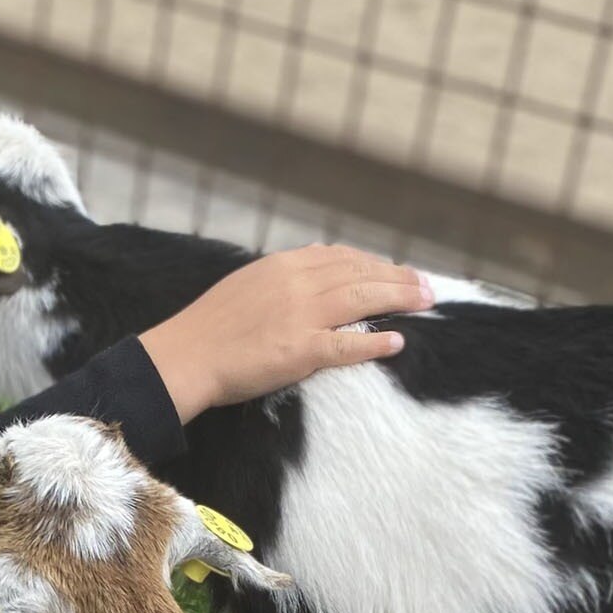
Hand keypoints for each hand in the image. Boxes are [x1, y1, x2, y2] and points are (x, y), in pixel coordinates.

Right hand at [136, 244, 434, 420]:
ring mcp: (301, 316)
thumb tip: (315, 263)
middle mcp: (297, 284)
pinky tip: (397, 342)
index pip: (341, 257)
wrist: (185, 355)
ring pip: (363, 299)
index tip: (396, 271)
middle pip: (360, 273)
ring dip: (399, 299)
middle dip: (399, 277)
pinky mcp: (300, 350)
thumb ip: (284, 276)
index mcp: (283, 266)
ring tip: (425, 303)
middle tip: (427, 286)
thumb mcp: (247, 284)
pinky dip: (375, 341)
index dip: (374, 263)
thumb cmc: (210, 326)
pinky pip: (348, 343)